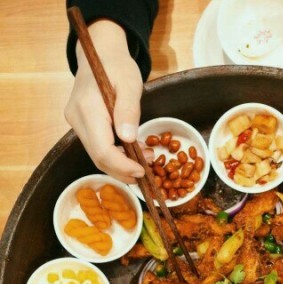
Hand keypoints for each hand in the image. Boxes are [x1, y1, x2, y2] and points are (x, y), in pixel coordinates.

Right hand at [64, 20, 144, 182]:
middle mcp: (77, 118)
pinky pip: (97, 147)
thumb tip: (128, 138)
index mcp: (88, 108)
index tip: (142, 171)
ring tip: (144, 161)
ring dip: (120, 165)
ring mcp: (76, 123)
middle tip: (146, 171)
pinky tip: (132, 153)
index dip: (122, 165)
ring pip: (97, 156)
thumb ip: (129, 110)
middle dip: (123, 170)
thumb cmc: (117, 65)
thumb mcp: (130, 83)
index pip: (102, 149)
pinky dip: (115, 156)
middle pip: (98, 158)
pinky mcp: (80, 125)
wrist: (101, 53)